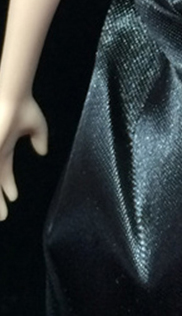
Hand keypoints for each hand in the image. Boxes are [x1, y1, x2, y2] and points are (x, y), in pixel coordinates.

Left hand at [0, 96, 47, 220]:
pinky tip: (2, 196)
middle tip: (3, 216)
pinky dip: (1, 187)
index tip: (13, 197)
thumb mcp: (36, 125)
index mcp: (5, 147)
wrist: (11, 99)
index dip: (8, 186)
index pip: (4, 172)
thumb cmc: (24, 107)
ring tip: (1, 215)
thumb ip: (39, 139)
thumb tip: (43, 151)